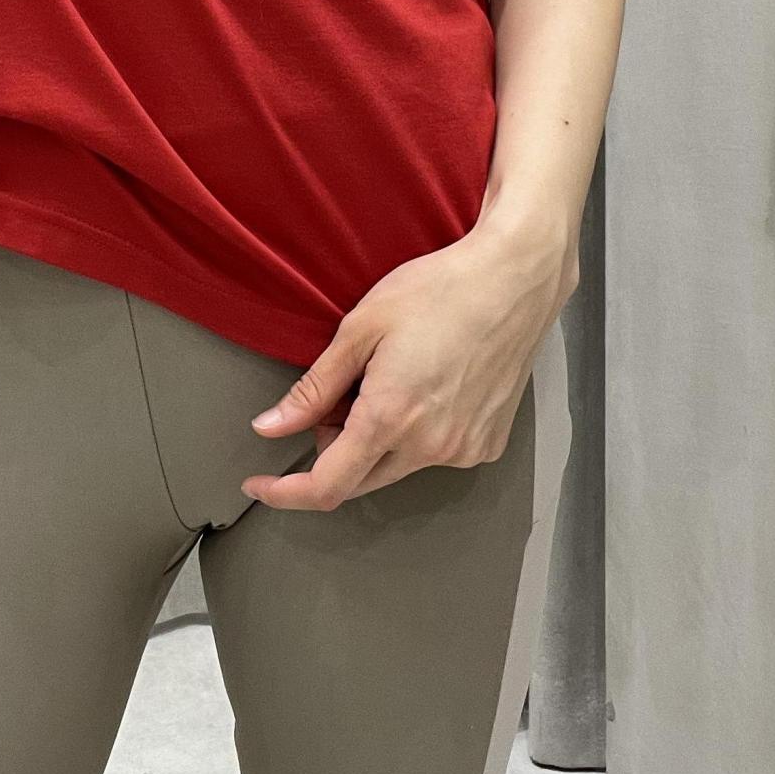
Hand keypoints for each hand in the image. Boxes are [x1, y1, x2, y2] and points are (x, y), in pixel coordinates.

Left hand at [241, 216, 575, 510]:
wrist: (513, 280)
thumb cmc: (439, 291)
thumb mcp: (359, 330)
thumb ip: (313, 389)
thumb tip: (270, 427)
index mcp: (390, 418)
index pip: (327, 486)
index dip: (287, 493)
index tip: (261, 486)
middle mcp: (430, 446)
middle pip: (358, 481)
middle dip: (331, 452)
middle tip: (334, 399)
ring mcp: (463, 450)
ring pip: (395, 468)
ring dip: (373, 442)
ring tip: (386, 381)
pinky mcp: (487, 444)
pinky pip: (432, 456)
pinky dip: (413, 436)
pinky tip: (423, 389)